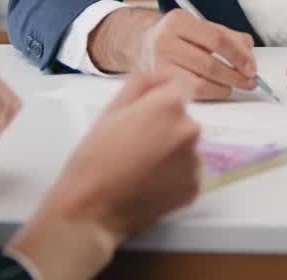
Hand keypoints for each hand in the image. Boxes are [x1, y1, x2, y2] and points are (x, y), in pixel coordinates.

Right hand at [7, 73, 200, 279]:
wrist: (91, 210)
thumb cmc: (94, 157)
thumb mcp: (110, 111)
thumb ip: (138, 84)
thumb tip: (155, 75)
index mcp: (169, 106)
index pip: (176, 86)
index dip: (159, 92)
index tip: (144, 104)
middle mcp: (190, 130)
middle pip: (182, 118)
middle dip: (163, 123)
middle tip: (134, 140)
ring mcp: (195, 162)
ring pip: (185, 146)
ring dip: (169, 150)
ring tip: (140, 165)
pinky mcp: (194, 189)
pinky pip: (186, 172)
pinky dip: (173, 175)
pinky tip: (148, 182)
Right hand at [137, 9, 257, 100]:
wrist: (143, 43)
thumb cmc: (179, 35)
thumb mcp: (201, 26)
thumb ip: (228, 37)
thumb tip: (249, 56)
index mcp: (178, 21)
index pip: (217, 39)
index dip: (238, 56)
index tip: (252, 67)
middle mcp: (165, 41)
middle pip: (209, 64)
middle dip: (235, 76)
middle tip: (250, 82)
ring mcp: (159, 65)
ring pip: (201, 83)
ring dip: (225, 88)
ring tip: (234, 86)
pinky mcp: (160, 84)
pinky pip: (192, 94)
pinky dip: (211, 94)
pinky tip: (218, 90)